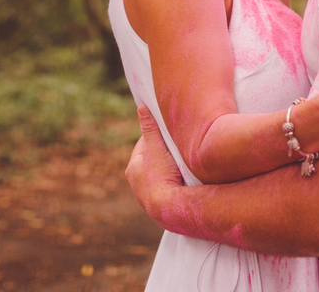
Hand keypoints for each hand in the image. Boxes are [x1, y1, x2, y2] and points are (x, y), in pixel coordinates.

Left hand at [125, 105, 185, 224]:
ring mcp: (148, 195)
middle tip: (179, 145)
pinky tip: (185, 179)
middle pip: (153, 160)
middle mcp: (137, 183)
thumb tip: (141, 108)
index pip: (145, 144)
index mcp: (133, 167)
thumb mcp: (156, 148)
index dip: (158, 136)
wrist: (170, 210)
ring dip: (170, 168)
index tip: (169, 131)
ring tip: (184, 161)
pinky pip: (168, 187)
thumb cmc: (161, 177)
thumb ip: (150, 128)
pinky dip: (174, 181)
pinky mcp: (160, 205)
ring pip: (160, 174)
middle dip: (164, 152)